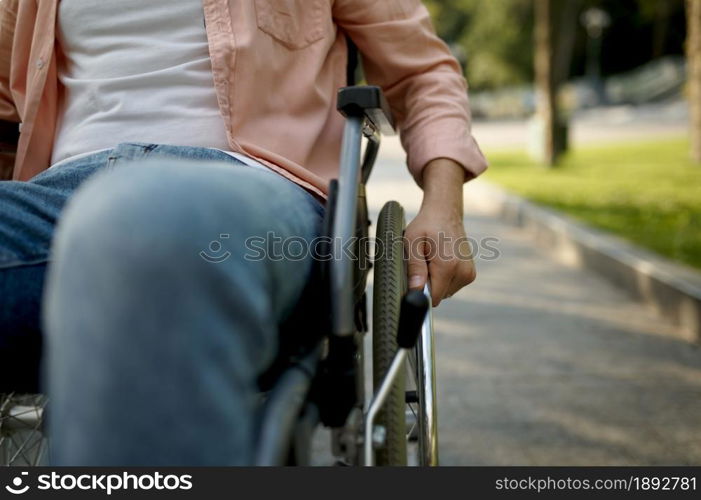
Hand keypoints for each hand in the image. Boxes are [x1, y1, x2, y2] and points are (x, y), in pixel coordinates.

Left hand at [405, 158, 474, 306]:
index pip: (433, 297)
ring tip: (432, 260)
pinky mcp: (470, 274)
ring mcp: (469, 273)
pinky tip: (440, 261)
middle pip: (438, 296)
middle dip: (428, 284)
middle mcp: (464, 272)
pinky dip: (443, 278)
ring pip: (445, 292)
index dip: (420, 292)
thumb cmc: (426, 225)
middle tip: (424, 262)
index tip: (415, 277)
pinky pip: (451, 286)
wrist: (445, 212)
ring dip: (435, 281)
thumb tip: (416, 289)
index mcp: (449, 265)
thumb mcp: (412, 242)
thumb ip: (414, 267)